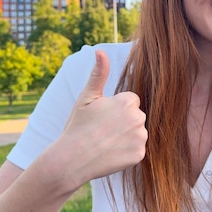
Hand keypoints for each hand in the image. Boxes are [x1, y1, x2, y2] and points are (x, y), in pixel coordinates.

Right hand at [56, 49, 147, 186]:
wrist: (71, 160)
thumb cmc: (77, 126)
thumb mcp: (87, 97)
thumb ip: (99, 74)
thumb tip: (100, 51)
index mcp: (127, 101)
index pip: (130, 101)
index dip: (115, 109)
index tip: (102, 118)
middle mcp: (138, 118)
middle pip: (136, 116)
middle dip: (123, 122)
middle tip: (102, 131)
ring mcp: (140, 137)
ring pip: (138, 132)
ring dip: (127, 137)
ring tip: (106, 143)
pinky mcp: (139, 155)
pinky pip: (138, 150)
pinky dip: (127, 152)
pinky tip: (111, 153)